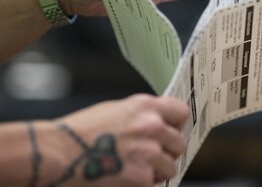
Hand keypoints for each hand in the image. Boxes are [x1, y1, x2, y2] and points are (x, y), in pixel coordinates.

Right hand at [53, 94, 188, 186]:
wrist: (58, 154)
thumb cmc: (79, 132)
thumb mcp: (115, 110)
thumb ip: (141, 115)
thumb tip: (158, 123)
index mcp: (145, 106)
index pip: (181, 112)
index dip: (177, 124)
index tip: (172, 131)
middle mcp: (152, 126)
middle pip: (179, 143)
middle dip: (168, 152)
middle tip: (152, 157)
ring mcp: (149, 152)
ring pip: (171, 166)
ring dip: (158, 171)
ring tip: (137, 170)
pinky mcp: (142, 177)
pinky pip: (155, 183)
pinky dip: (144, 184)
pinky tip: (126, 179)